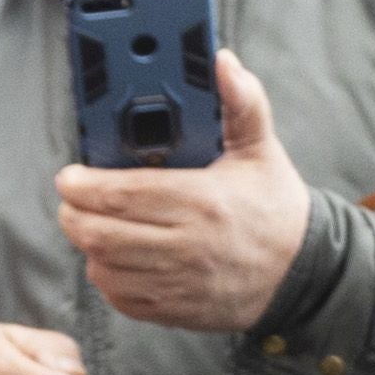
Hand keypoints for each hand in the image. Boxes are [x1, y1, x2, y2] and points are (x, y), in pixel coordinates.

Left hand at [56, 54, 317, 333]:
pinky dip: (107, 279)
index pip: (122, 195)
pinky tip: (114, 259)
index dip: (83, 185)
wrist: (305, 272)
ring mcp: (181, 284)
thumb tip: (224, 64)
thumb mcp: (261, 150)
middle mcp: (188, 246)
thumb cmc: (275, 207)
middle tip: (72, 200)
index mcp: (203, 201)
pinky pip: (122, 299)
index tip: (70, 176)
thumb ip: (241, 103)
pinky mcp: (178, 311)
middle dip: (74, 215)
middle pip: (101, 235)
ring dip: (88, 246)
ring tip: (92, 225)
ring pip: (105, 269)